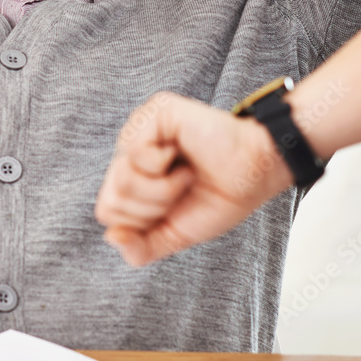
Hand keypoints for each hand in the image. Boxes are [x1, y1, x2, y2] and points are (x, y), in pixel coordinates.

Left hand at [94, 92, 291, 265]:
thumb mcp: (175, 235)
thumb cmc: (219, 196)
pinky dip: (164, 166)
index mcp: (130, 176)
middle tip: (181, 189)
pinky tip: (182, 155)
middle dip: (154, 207)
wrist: (254, 176)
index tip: (173, 207)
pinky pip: (135, 152)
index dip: (141, 222)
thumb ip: (140, 248)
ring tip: (185, 174)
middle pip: (111, 199)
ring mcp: (139, 129)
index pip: (106, 211)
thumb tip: (111, 237)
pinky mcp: (154, 112)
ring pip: (121, 179)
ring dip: (163, 188)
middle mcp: (129, 151)